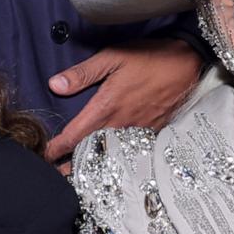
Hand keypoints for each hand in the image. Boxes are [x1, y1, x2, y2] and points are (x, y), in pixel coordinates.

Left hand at [45, 38, 203, 164]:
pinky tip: (113, 161)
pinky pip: (131, 149)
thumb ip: (83, 73)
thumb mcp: (112, 57)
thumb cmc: (150, 57)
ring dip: (94, 163)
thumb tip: (54, 85)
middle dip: (72, 165)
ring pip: (111, 153)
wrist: (189, 63)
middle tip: (56, 176)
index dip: (57, 148)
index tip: (43, 157)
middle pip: (91, 151)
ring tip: (79, 174)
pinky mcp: (154, 132)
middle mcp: (121, 124)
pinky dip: (118, 157)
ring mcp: (138, 131)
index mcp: (106, 107)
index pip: (75, 135)